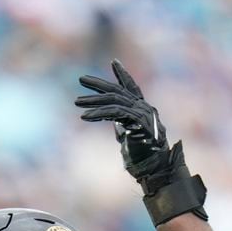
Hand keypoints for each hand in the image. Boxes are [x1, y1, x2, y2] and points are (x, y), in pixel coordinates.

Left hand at [75, 59, 169, 182]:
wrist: (154, 168)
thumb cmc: (142, 157)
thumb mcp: (129, 138)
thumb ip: (124, 126)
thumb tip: (116, 123)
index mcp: (142, 110)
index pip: (131, 87)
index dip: (122, 75)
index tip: (114, 62)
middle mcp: (143, 108)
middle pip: (118, 91)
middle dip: (99, 84)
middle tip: (81, 79)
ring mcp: (141, 113)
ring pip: (113, 100)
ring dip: (93, 101)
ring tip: (77, 102)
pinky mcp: (137, 121)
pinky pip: (114, 113)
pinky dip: (98, 114)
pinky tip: (85, 116)